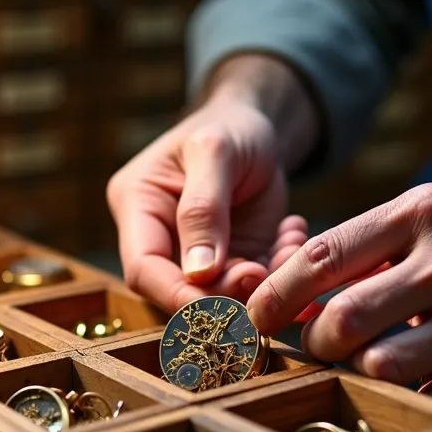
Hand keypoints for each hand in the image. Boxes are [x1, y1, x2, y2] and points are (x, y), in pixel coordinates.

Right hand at [107, 97, 309, 312]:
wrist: (259, 126)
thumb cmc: (228, 126)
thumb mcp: (215, 152)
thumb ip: (203, 209)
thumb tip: (199, 272)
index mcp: (138, 205)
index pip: (143, 269)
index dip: (175, 294)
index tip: (216, 306)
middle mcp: (162, 236)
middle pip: (180, 289)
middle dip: (224, 293)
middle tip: (261, 272)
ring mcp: (198, 253)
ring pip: (222, 293)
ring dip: (260, 283)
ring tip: (289, 246)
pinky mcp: (233, 258)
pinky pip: (254, 282)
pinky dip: (279, 269)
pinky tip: (293, 237)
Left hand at [246, 182, 431, 409]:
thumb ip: (376, 240)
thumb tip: (301, 285)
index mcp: (423, 213)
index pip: (324, 258)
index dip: (277, 295)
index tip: (257, 316)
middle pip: (342, 320)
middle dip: (314, 343)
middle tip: (318, 345)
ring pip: (381, 365)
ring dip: (361, 371)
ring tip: (371, 359)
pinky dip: (412, 395)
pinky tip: (417, 378)